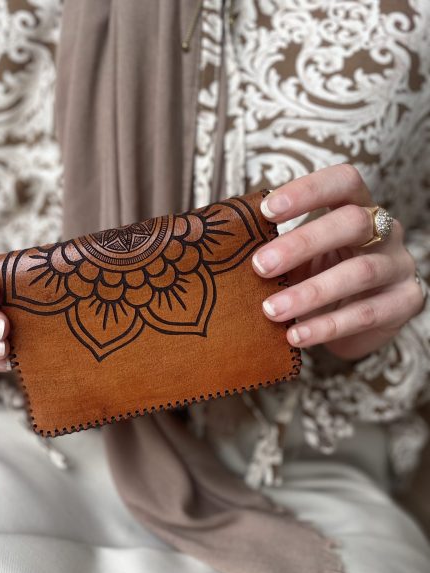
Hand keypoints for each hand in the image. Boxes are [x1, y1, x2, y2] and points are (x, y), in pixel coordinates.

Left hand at [251, 163, 425, 360]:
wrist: (357, 321)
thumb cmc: (322, 277)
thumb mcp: (301, 258)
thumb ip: (276, 248)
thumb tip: (222, 248)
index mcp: (358, 207)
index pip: (343, 181)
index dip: (307, 191)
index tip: (266, 210)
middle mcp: (385, 230)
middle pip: (351, 223)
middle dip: (302, 244)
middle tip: (260, 266)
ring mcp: (399, 265)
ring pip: (359, 272)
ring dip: (310, 292)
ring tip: (271, 310)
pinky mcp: (406, 302)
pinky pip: (366, 314)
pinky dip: (327, 326)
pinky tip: (295, 335)